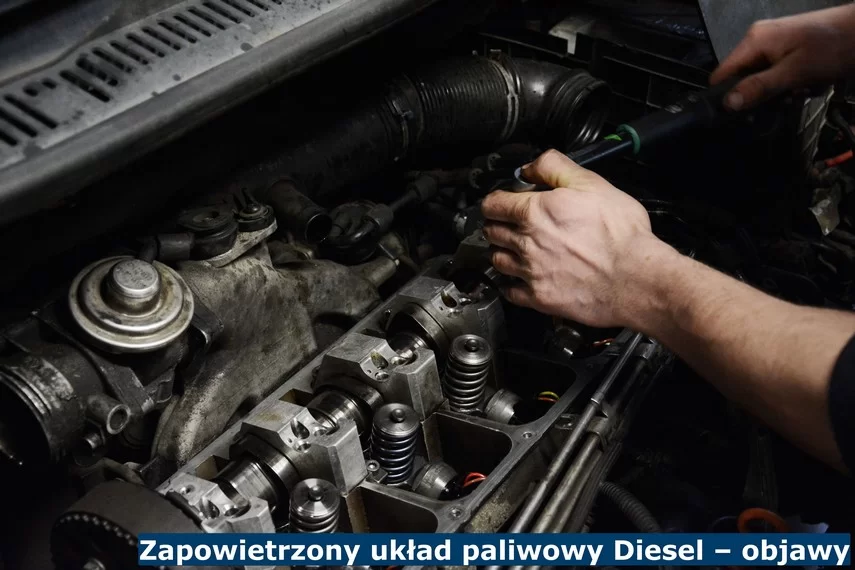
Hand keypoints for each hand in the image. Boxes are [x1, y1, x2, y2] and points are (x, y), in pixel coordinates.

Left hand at [481, 150, 670, 326]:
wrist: (636, 278)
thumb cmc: (620, 233)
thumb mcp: (591, 183)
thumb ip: (554, 167)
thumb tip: (531, 166)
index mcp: (533, 213)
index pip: (492, 205)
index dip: (496, 200)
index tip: (502, 202)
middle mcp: (525, 244)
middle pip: (491, 232)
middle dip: (496, 224)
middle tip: (508, 223)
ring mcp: (530, 273)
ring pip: (497, 261)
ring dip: (501, 252)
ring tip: (513, 248)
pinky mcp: (539, 298)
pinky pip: (510, 291)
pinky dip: (510, 284)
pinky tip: (520, 278)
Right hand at [711, 4, 854, 109]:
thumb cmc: (833, 48)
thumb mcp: (795, 72)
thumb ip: (760, 87)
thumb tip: (728, 104)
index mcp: (754, 41)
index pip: (721, 74)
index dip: (726, 96)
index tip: (741, 115)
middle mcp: (759, 40)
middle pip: (742, 78)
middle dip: (760, 95)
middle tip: (783, 102)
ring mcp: (774, 44)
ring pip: (761, 79)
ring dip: (778, 92)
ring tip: (801, 92)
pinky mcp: (789, 49)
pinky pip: (777, 74)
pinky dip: (790, 84)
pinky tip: (807, 84)